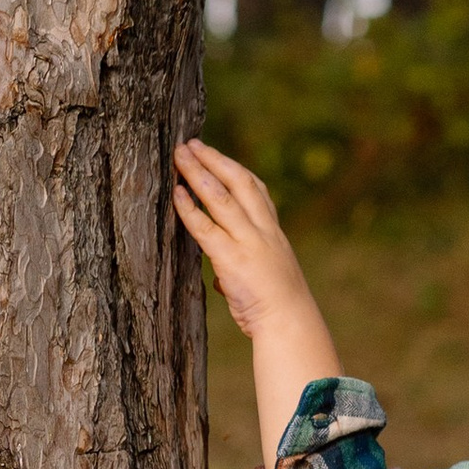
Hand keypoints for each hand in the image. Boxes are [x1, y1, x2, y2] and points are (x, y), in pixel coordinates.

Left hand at [172, 141, 342, 452]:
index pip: (257, 191)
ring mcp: (249, 243)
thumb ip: (241, 270)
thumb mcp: (266, 280)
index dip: (235, 169)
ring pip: (222, 197)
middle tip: (191, 143)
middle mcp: (264, 232)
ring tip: (179, 155)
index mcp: (274, 235)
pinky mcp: (233, 259)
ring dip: (199, 173)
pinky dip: (190, 209)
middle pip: (241, 182)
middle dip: (215, 160)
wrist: (292, 325)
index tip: (217, 156)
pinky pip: (207, 228)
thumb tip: (219, 277)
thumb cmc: (280, 310)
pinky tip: (176, 194)